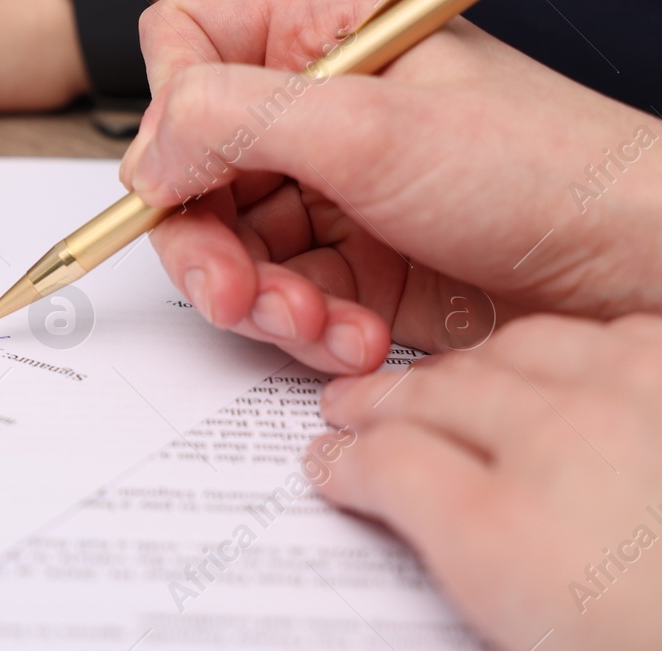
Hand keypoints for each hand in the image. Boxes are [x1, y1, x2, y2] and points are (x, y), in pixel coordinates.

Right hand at [119, 0, 661, 373]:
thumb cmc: (546, 172)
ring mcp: (337, 190)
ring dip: (255, 298)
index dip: (173, 112)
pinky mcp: (359, 266)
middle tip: (231, 294)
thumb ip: (234, 121)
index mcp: (326, 36)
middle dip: (206, 240)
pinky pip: (281, 297)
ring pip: (230, 241)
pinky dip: (302, 330)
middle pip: (195, 164)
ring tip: (309, 328)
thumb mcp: (371, 127)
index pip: (190, 48)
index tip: (187, 176)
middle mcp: (321, 108)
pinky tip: (354, 342)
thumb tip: (145, 154)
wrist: (646, 276)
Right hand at [318, 314, 661, 650]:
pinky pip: (616, 339)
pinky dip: (576, 354)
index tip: (330, 461)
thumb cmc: (652, 637)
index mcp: (511, 538)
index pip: (388, 466)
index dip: (347, 461)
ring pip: (521, 349)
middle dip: (386, 397)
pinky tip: (572, 378)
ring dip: (476, 365)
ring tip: (454, 383)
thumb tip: (378, 490)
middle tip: (355, 404)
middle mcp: (569, 446)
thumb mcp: (522, 614)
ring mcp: (644, 401)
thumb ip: (447, 549)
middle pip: (441, 391)